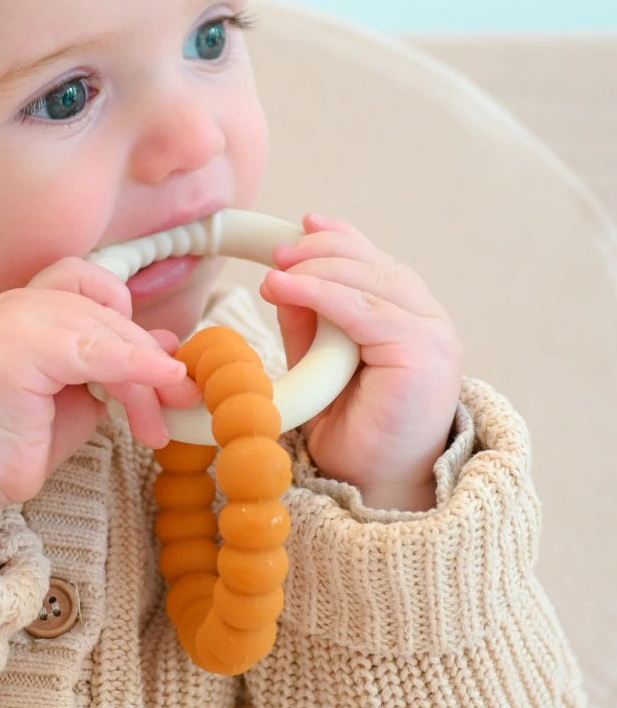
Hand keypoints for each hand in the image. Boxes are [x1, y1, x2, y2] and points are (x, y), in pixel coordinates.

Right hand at [0, 257, 199, 535]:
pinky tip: (165, 379)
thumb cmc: (16, 441)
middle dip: (148, 361)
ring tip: (154, 427)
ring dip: (142, 381)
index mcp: (23, 306)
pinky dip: (136, 365)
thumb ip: (115, 364)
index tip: (148, 362)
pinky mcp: (23, 349)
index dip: (124, 315)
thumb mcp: (78, 395)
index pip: (88, 285)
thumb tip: (169, 344)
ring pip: (106, 334)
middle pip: (106, 315)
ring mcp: (15, 319)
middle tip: (177, 405)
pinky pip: (95, 351)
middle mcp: (16, 303)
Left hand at [260, 214, 462, 510]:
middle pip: (373, 265)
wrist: (373, 482)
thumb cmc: (349, 428)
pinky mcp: (424, 352)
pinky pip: (364, 310)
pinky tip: (286, 288)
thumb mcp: (319, 361)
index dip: (340, 238)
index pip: (375, 262)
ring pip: (368, 281)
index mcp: (408, 316)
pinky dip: (320, 294)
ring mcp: (432, 333)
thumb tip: (283, 278)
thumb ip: (308, 321)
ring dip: (316, 269)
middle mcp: (427, 318)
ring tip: (276, 270)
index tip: (303, 225)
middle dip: (321, 251)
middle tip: (278, 252)